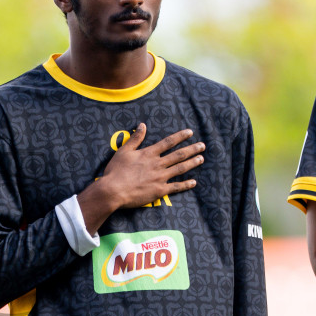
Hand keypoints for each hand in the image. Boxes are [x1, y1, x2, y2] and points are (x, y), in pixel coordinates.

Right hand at [79, 124, 202, 229]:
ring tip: (201, 159)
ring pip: (180, 169)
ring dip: (192, 163)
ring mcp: (160, 178)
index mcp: (149, 153)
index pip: (168, 142)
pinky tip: (194, 182)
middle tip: (202, 146)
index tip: (190, 132)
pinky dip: (186, 184)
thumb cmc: (115, 171)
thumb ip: (135, 138)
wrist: (113, 190)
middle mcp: (157, 164)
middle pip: (179, 155)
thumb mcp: (123, 151)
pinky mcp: (159, 191)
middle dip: (192, 149)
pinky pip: (176, 187)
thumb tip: (142, 125)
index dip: (180, 136)